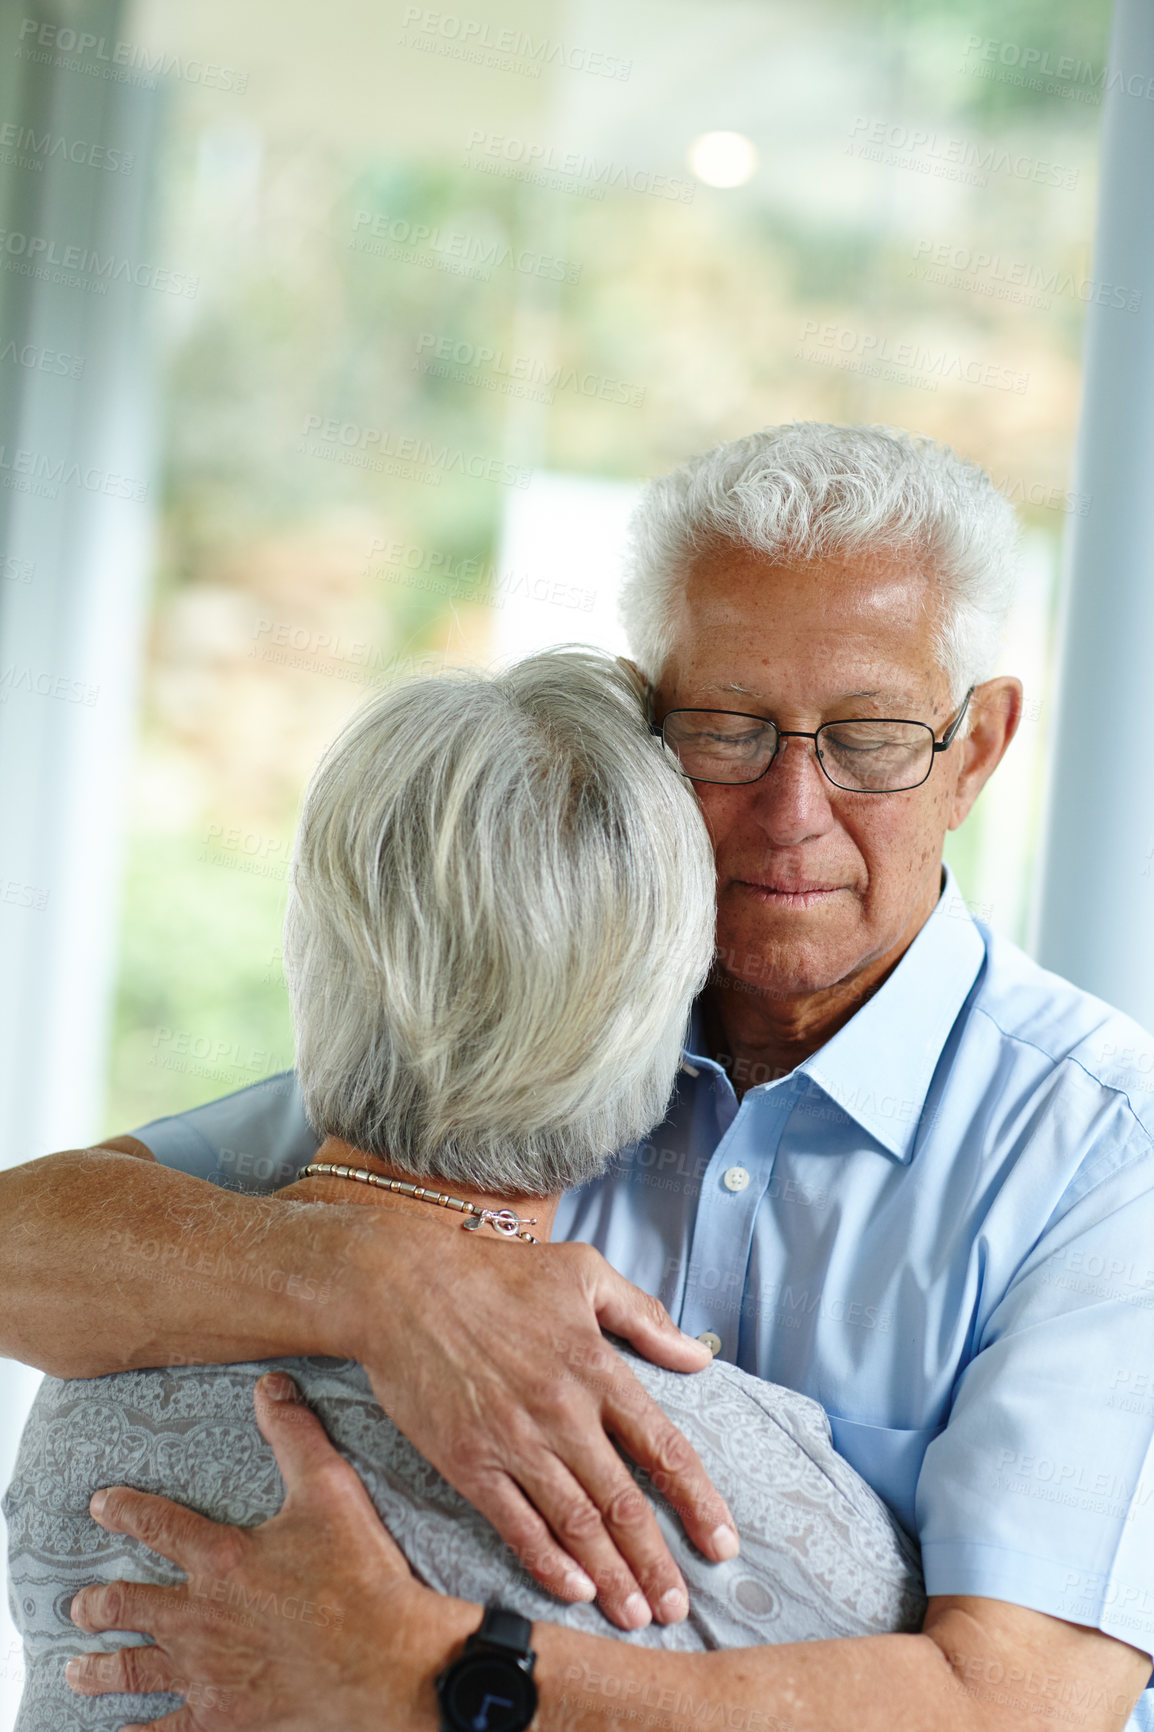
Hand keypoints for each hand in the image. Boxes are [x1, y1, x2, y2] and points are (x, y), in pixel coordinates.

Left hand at [67, 1374, 476, 1729]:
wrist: (383, 1660)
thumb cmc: (359, 1575)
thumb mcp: (330, 1490)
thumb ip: (295, 1435)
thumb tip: (269, 1386)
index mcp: (222, 1559)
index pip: (159, 1524)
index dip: (126, 1510)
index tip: (101, 1505)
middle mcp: (201, 1617)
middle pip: (130, 1607)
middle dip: (99, 1605)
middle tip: (81, 1605)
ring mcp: (208, 1673)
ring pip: (135, 1671)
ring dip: (100, 1670)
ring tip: (77, 1670)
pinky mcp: (224, 1718)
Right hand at [344, 1219, 737, 1629]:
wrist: (403, 1285)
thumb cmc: (495, 1274)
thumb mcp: (583, 1272)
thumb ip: (645, 1316)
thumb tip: (698, 1355)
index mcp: (595, 1366)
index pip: (662, 1447)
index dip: (697, 1500)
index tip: (721, 1542)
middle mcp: (561, 1411)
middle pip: (622, 1502)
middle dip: (656, 1560)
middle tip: (679, 1606)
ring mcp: (513, 1440)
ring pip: (575, 1523)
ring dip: (611, 1574)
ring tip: (638, 1613)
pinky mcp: (467, 1461)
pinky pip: (515, 1523)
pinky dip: (548, 1562)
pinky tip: (575, 1589)